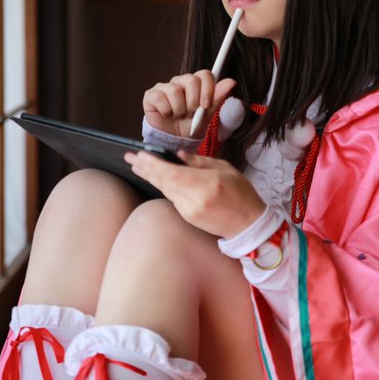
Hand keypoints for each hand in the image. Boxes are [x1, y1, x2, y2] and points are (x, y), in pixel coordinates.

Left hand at [124, 150, 265, 238]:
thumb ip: (199, 162)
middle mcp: (194, 200)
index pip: (172, 173)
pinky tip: (155, 178)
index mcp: (206, 184)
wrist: (248, 224)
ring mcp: (189, 211)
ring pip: (165, 190)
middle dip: (145, 168)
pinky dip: (163, 186)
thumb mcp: (225, 169)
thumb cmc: (241, 193)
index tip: (140, 154)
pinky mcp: (188, 218)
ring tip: (138, 166)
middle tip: (130, 157)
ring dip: (150, 177)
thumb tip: (179, 155)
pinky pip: (172, 198)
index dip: (154, 163)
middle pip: (163, 182)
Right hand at [143, 70, 235, 137]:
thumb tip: (231, 81)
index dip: (207, 89)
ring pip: (175, 90)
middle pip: (191, 80)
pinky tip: (167, 115)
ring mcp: (164, 87)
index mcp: (195, 84)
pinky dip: (167, 111)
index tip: (206, 105)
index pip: (204, 74)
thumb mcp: (207, 115)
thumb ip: (217, 98)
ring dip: (179, 109)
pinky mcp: (151, 95)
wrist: (175, 141)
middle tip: (190, 113)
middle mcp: (180, 82)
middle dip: (193, 102)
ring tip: (178, 116)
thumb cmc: (190, 126)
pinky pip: (160, 98)